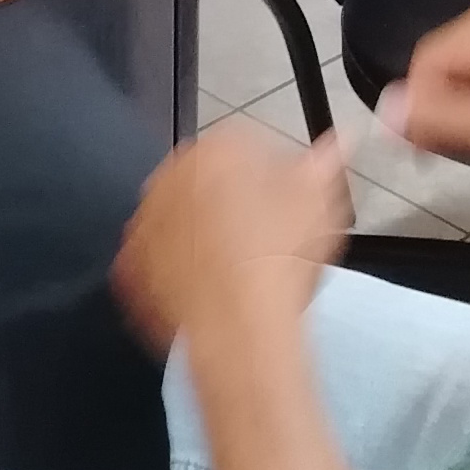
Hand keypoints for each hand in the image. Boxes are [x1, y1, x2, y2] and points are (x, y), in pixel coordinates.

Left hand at [113, 127, 349, 354]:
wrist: (240, 327)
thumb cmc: (279, 259)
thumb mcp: (320, 201)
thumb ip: (327, 162)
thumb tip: (339, 142)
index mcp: (215, 148)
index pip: (247, 148)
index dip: (274, 177)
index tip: (288, 202)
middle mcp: (170, 176)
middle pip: (208, 184)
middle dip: (233, 204)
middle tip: (266, 238)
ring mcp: (144, 222)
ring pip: (181, 222)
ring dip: (204, 237)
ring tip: (241, 269)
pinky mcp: (130, 267)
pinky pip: (157, 262)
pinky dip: (178, 272)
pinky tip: (210, 289)